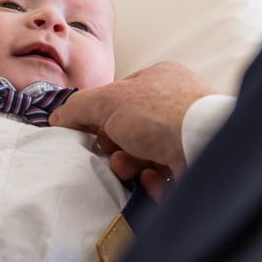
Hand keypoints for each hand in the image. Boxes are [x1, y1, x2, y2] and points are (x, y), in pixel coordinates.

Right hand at [50, 62, 214, 199]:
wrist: (203, 146)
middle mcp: (177, 105)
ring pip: (145, 155)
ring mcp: (188, 135)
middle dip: (115, 146)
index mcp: (160, 79)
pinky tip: (153, 181)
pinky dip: (153, 183)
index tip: (88, 132)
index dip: (101, 116)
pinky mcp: (195, 164)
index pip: (120, 97)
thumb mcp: (107, 101)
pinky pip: (165, 176)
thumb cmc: (160, 114)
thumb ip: (78, 106)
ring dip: (130, 166)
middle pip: (130, 129)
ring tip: (129, 170)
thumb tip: (58, 118)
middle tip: (113, 154)